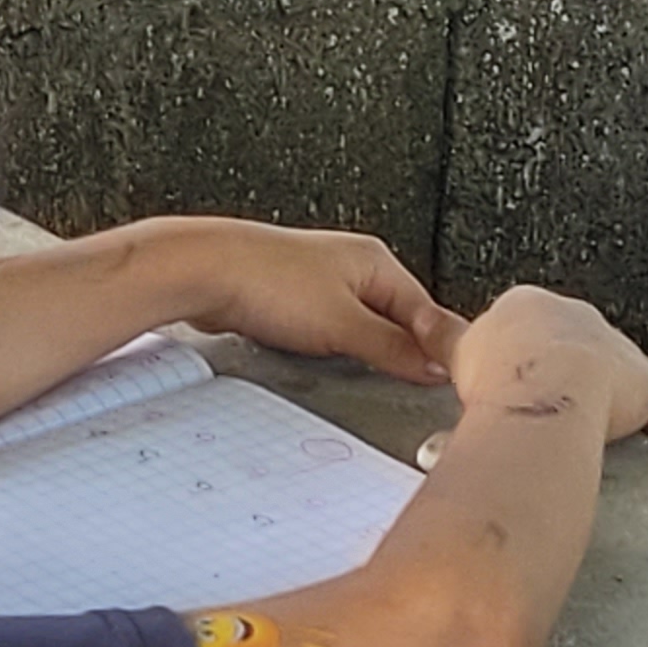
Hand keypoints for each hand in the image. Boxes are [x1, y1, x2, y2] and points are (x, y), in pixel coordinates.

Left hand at [155, 220, 461, 384]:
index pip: (426, 312)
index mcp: (376, 261)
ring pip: (358, 329)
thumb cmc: (266, 280)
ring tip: (354, 373)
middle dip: (394, 353)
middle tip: (398, 386)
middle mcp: (351, 266)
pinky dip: (327, 349)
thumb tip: (433, 366)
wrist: (203, 271)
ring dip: (359, 353)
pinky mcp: (292, 299)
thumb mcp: (343, 324)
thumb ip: (393, 348)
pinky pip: (325, 332)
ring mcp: (320, 281)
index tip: (444, 383)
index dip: (436, 350)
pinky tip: (319, 363)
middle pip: (394, 321)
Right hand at [448, 286, 647, 444]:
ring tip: (592, 429)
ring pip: (617, 371)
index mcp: (527, 304)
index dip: (521, 359)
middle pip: (574, 344)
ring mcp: (616, 348)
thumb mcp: (455, 350)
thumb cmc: (497, 375)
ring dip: (609, 395)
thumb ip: (441, 338)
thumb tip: (417, 323)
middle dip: (565, 374)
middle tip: (548, 410)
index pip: (528, 327)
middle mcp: (576, 316)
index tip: (514, 384)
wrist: (540, 396)